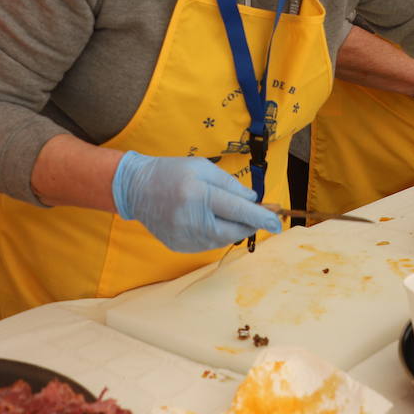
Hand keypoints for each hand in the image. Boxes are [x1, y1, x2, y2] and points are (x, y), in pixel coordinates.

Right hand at [111, 151, 281, 252]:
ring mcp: (183, 235)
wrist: (136, 188)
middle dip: (251, 225)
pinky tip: (216, 223)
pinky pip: (207, 245)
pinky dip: (218, 236)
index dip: (260, 217)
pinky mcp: (178, 245)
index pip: (237, 209)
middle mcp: (191, 218)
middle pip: (233, 230)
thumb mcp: (203, 167)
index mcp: (198, 194)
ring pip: (222, 240)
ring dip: (235, 231)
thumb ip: (230, 183)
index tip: (277, 222)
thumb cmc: (173, 171)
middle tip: (261, 217)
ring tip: (237, 217)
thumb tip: (253, 199)